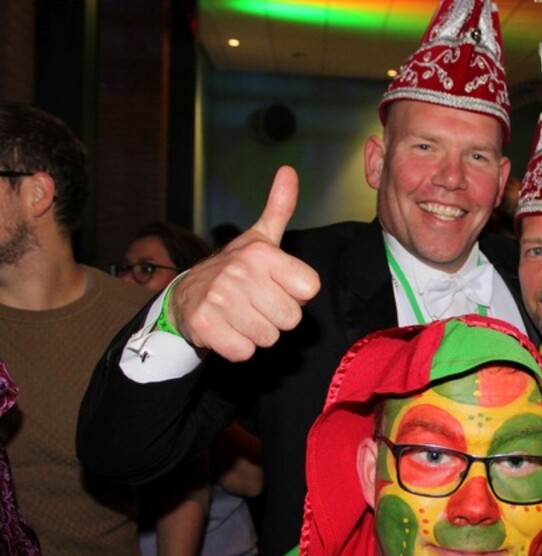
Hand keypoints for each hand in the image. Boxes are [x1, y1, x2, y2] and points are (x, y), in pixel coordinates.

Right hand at [168, 166, 320, 360]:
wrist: (185, 295)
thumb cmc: (234, 269)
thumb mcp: (259, 238)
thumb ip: (279, 207)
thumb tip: (289, 172)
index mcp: (261, 253)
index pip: (310, 290)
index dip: (295, 293)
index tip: (275, 285)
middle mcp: (240, 273)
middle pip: (291, 318)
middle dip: (276, 316)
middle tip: (256, 303)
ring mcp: (220, 299)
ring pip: (269, 338)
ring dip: (256, 332)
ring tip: (240, 315)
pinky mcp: (205, 325)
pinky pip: (244, 352)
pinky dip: (237, 347)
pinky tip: (227, 329)